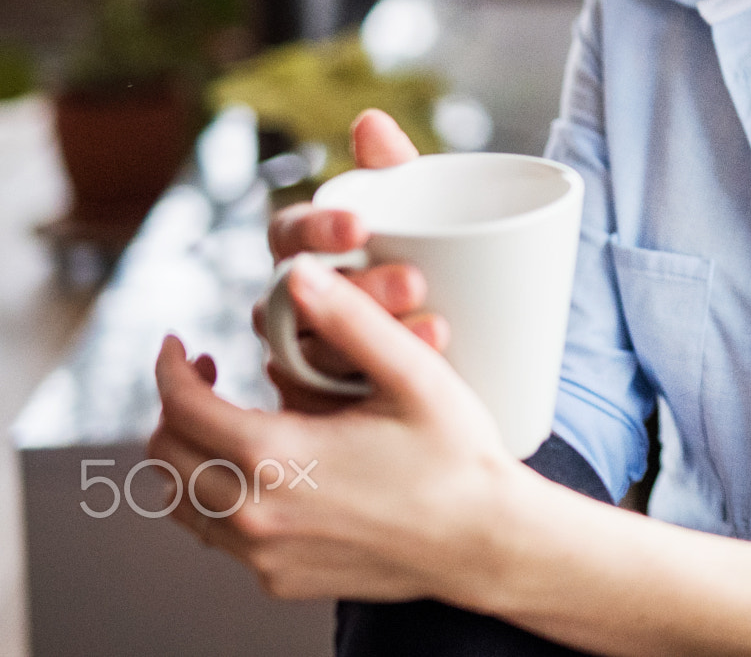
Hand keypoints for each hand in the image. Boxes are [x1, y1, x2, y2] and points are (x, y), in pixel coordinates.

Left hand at [156, 257, 517, 600]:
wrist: (483, 541)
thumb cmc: (456, 456)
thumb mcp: (412, 375)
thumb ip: (350, 320)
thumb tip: (296, 271)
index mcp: (276, 456)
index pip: (181, 407)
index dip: (169, 367)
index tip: (181, 343)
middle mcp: (255, 514)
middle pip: (166, 455)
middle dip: (175, 405)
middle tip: (209, 373)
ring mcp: (263, 554)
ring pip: (181, 501)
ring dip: (187, 453)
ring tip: (226, 419)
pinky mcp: (278, 578)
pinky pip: (215, 536)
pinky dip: (213, 498)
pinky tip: (257, 472)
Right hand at [255, 110, 447, 410]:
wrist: (457, 339)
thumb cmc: (419, 259)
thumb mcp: (416, 214)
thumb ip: (393, 171)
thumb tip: (371, 119)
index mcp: (302, 250)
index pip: (286, 234)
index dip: (315, 230)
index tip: (361, 225)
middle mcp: (288, 303)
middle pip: (299, 299)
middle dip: (359, 290)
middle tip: (416, 281)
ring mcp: (300, 355)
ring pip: (311, 354)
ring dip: (369, 344)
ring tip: (440, 330)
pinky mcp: (322, 404)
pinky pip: (327, 405)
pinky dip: (368, 395)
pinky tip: (413, 386)